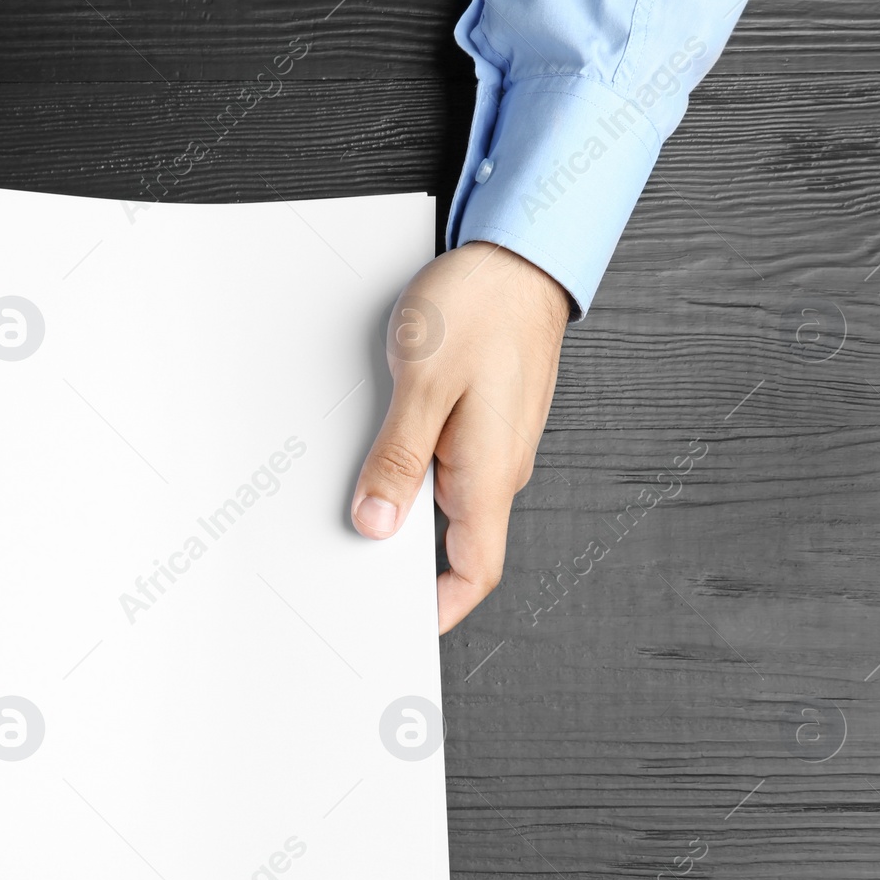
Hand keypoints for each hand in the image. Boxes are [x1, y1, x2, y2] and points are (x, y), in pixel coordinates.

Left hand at [351, 241, 568, 632]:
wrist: (521, 253)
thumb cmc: (480, 308)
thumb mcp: (423, 386)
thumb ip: (398, 460)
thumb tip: (377, 521)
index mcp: (490, 472)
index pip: (476, 569)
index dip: (442, 608)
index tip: (404, 627)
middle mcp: (500, 467)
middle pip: (458, 541)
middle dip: (409, 562)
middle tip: (357, 566)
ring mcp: (497, 442)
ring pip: (450, 500)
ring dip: (408, 510)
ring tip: (359, 505)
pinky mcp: (487, 417)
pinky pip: (452, 464)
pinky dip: (417, 473)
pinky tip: (384, 456)